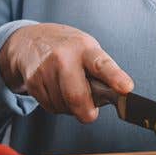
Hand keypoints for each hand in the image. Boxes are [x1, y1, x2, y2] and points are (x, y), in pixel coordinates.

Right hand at [0, 23, 132, 122]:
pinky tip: (55, 90)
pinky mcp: (32, 81)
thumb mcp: (87, 49)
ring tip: (68, 90)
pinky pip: (50, 107)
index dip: (115, 78)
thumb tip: (114, 97)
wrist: (29, 40)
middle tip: (89, 114)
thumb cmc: (66, 48)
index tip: (126, 88)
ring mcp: (45, 69)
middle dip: (86, 113)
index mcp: (85, 48)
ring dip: (70, 108)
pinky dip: (57, 106)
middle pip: (77, 97)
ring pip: (63, 106)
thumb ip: (101, 71)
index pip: (102, 64)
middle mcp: (64, 57)